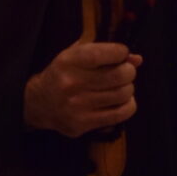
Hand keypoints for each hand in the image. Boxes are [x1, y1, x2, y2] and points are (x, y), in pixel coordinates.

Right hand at [24, 41, 141, 138]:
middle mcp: (72, 83)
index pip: (104, 54)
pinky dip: (128, 105)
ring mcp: (77, 106)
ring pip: (123, 94)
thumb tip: (137, 59)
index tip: (122, 53)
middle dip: (129, 71)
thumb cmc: (63, 74)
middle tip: (124, 71)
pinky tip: (121, 101)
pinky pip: (120, 114)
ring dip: (128, 88)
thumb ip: (105, 51)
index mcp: (69, 61)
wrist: (39, 103)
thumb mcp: (76, 54)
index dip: (121, 52)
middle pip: (120, 75)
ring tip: (121, 86)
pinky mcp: (83, 124)